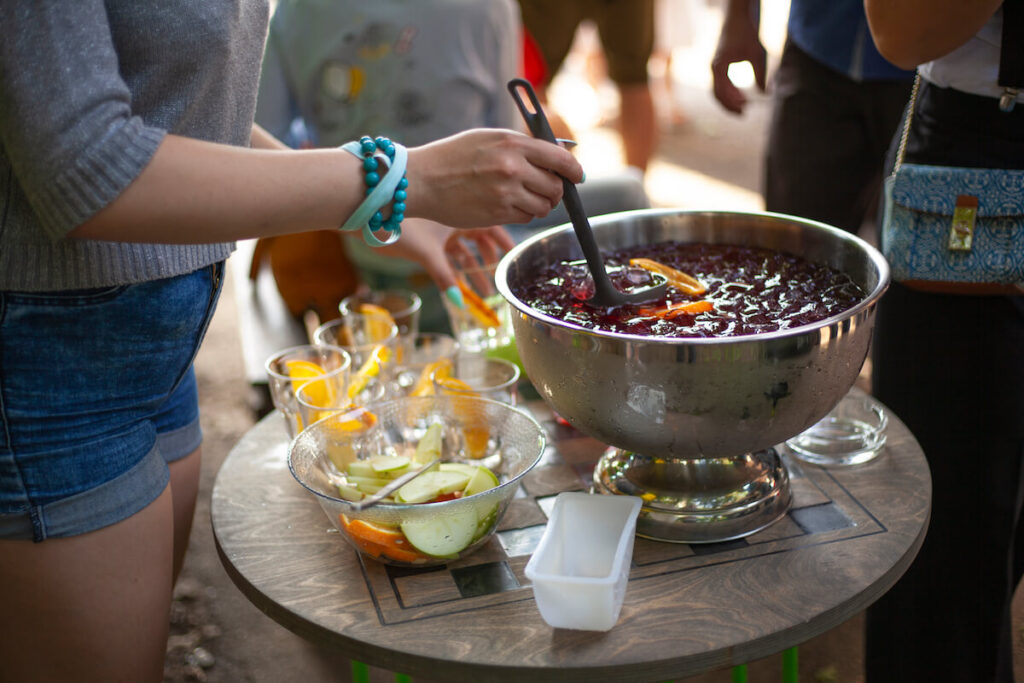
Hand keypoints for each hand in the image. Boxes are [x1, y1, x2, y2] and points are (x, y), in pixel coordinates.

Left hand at [369, 218, 514, 293]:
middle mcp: (454, 218)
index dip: (504, 242)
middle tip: (498, 279)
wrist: (371, 217)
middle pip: (480, 240)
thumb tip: (460, 304)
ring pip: (465, 249)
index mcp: (461, 212)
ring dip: (474, 269)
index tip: (514, 257)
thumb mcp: (428, 254)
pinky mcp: (428, 237)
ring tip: (484, 291)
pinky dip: (457, 268)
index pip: (492, 226)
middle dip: (490, 261)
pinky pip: (450, 253)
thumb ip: (445, 278)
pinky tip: (463, 286)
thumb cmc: (402, 226)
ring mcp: (440, 228)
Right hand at [405, 129, 582, 227]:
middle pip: (556, 186)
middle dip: (556, 191)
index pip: (560, 158)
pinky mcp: (497, 214)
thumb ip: (521, 145)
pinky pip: (525, 218)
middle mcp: (513, 168)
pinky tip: (506, 205)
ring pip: (543, 206)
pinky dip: (523, 214)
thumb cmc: (453, 156)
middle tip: (546, 190)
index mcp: (513, 143)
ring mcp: (505, 192)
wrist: (422, 179)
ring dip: (539, 205)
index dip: (574, 170)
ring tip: (523, 197)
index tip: (577, 176)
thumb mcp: (488, 138)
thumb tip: (557, 154)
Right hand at [711, 4, 766, 114]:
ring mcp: (713, 66)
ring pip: (716, 91)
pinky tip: (740, 95)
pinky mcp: (717, 64)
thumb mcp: (758, 54)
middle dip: (729, 106)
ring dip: (728, 100)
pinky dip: (728, 92)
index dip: (733, 104)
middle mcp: (713, 67)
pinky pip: (718, 84)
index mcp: (720, 66)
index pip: (723, 92)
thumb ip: (761, 75)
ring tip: (743, 105)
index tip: (746, 110)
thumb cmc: (747, 33)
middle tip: (744, 114)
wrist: (737, 16)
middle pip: (717, 95)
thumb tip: (766, 94)